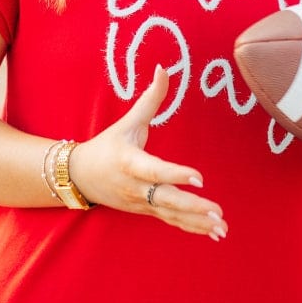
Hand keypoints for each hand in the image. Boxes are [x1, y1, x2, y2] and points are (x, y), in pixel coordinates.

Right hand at [69, 66, 227, 240]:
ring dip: (197, 222)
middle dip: (192, 207)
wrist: (80, 176)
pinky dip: (192, 228)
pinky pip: (171, 221)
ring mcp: (141, 202)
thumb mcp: (127, 122)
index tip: (199, 177)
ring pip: (171, 214)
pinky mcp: (146, 211)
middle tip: (217, 212)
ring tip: (221, 227)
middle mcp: (135, 186)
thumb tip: (164, 68)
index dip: (176, 174)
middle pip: (165, 199)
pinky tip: (213, 234)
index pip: (155, 170)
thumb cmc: (107, 146)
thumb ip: (150, 99)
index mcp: (130, 162)